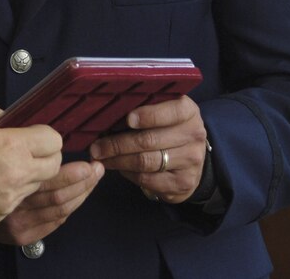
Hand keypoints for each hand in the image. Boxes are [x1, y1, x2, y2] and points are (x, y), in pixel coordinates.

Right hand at [0, 101, 63, 232]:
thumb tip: (2, 115)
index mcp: (11, 146)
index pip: (53, 140)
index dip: (46, 135)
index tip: (35, 134)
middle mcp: (18, 174)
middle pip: (55, 166)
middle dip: (48, 156)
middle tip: (31, 150)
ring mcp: (12, 197)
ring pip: (39, 185)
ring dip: (32, 174)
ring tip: (9, 167)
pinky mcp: (3, 215)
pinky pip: (20, 201)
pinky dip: (15, 191)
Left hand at [88, 95, 206, 203]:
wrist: (190, 158)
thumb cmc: (167, 127)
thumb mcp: (163, 110)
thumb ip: (143, 106)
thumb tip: (107, 110)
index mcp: (189, 111)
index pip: (172, 111)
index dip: (149, 115)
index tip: (127, 119)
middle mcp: (194, 135)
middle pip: (149, 140)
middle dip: (117, 144)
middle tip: (96, 146)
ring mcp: (191, 161)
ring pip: (146, 161)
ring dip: (118, 160)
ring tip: (100, 157)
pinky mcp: (184, 183)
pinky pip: (148, 179)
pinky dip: (128, 173)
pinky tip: (118, 167)